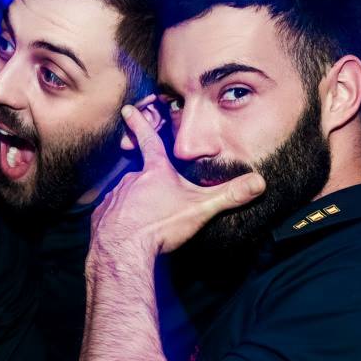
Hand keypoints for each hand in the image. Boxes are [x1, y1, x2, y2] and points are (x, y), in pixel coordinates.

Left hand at [90, 106, 265, 261]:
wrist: (123, 250)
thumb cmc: (161, 225)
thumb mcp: (201, 208)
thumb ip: (229, 195)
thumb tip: (259, 182)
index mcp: (154, 171)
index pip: (149, 139)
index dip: (140, 123)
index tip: (128, 109)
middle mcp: (130, 179)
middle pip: (139, 174)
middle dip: (147, 184)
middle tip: (156, 203)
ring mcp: (113, 198)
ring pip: (124, 195)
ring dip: (133, 204)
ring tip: (145, 222)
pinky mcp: (101, 217)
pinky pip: (110, 215)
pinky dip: (118, 220)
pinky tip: (127, 233)